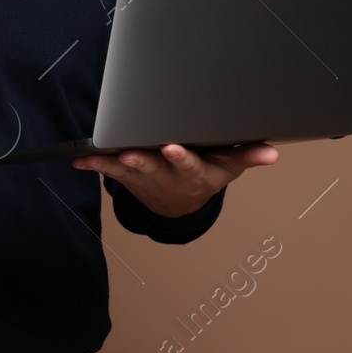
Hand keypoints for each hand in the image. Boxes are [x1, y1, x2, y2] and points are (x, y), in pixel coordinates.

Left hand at [73, 143, 277, 217]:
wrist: (182, 205)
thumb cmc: (207, 175)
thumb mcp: (230, 167)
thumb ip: (248, 156)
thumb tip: (272, 154)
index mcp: (194, 172)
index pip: (188, 164)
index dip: (180, 158)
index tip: (172, 147)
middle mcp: (168, 176)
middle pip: (154, 168)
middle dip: (142, 161)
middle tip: (130, 153)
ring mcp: (146, 178)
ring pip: (128, 170)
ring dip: (112, 162)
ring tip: (96, 155)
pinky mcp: (129, 177)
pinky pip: (110, 171)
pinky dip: (95, 164)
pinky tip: (79, 159)